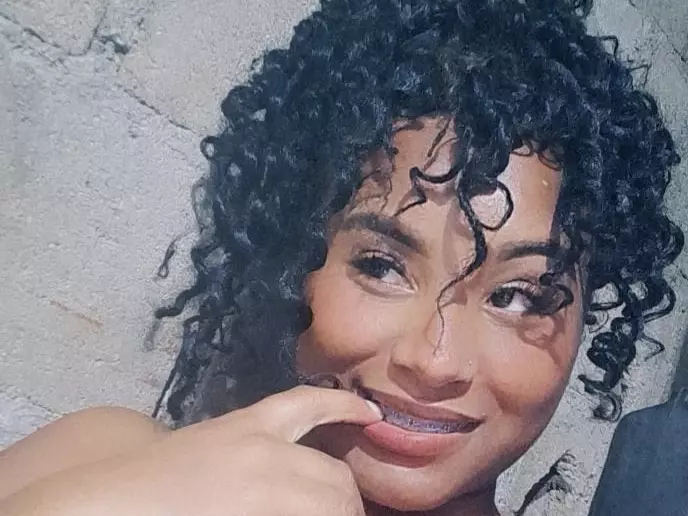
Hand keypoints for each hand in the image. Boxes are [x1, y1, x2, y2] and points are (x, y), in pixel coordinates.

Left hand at [1, 386, 381, 515]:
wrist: (103, 505)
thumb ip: (287, 514)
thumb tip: (320, 512)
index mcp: (263, 497)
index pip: (333, 509)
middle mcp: (269, 459)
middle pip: (336, 491)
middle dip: (348, 512)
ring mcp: (256, 432)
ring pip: (327, 458)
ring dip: (349, 484)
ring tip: (362, 500)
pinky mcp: (243, 418)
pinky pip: (304, 404)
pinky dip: (338, 407)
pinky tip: (365, 412)